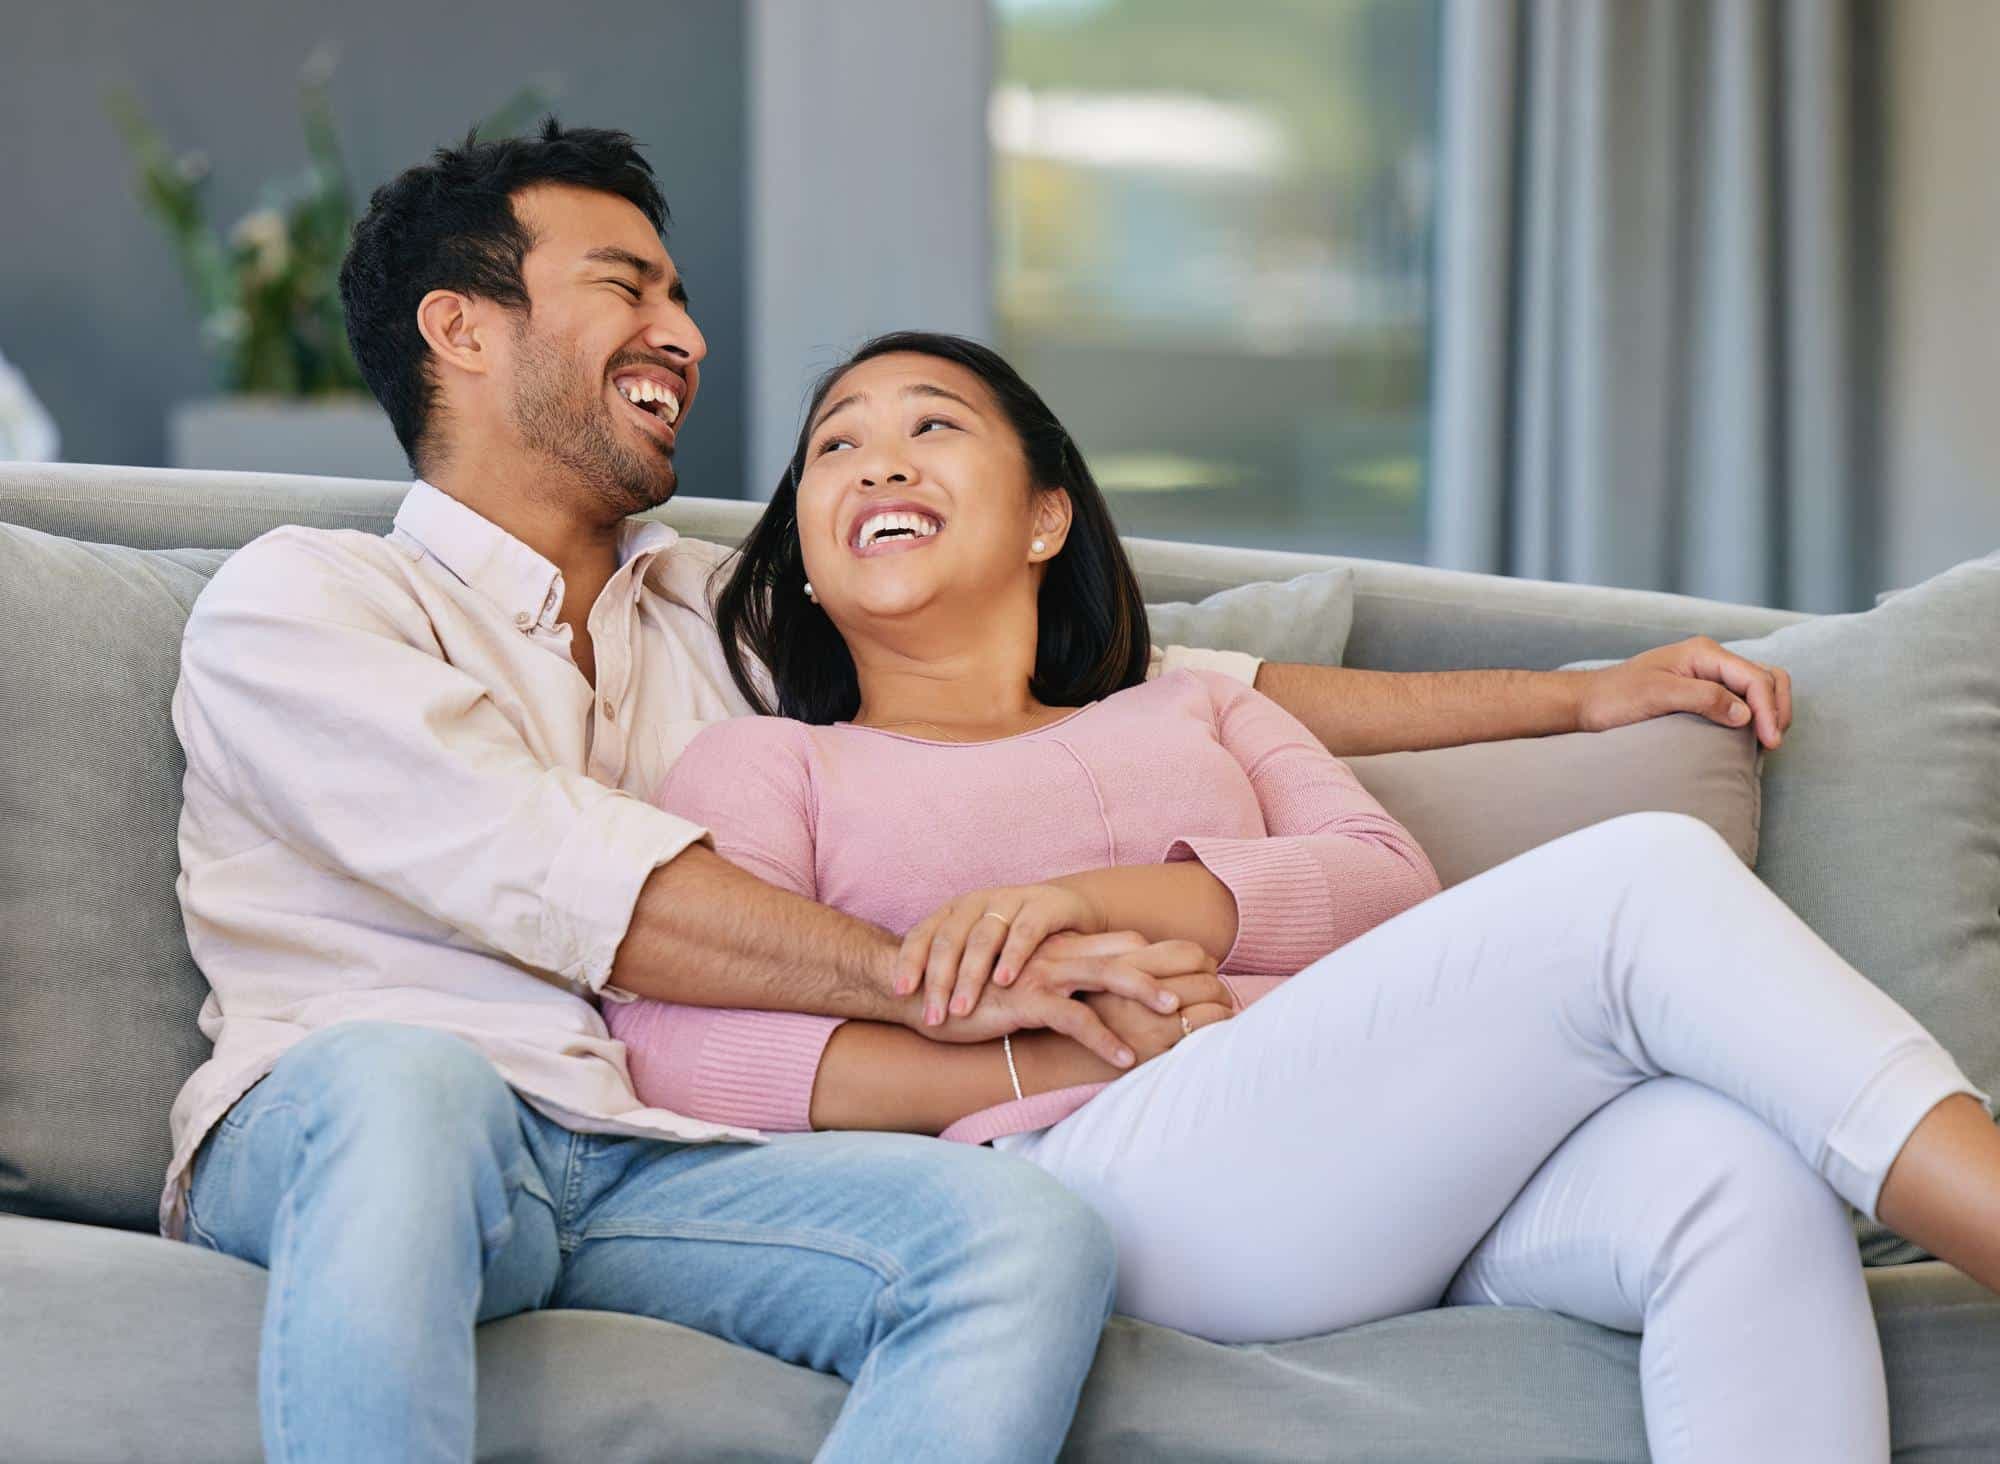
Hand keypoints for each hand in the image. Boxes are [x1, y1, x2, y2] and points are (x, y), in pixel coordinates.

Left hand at [896, 882, 1106, 1026]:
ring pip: (983, 937)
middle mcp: (978, 901)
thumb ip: (951, 967)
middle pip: (950, 939)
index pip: (924, 933)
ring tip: (962, 1008)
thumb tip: (905, 1001)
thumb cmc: (1013, 940)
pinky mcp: (1044, 906)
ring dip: (971, 975)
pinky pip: (1025, 931)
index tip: (901, 993)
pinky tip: (1004, 980)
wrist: (1067, 910)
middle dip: (939, 980)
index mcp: (955, 910)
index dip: (909, 961)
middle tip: (934, 1016)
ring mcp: (1011, 900)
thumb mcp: (979, 950)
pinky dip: (1013, 955)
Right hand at [917, 930, 1208, 1069]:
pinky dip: (1103, 1039)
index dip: (1160, 958)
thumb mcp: (1019, 986)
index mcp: (1059, 949)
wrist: (920, 988)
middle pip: (1125, 955)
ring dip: (1145, 995)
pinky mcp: (1025, 999)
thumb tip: (1088, 1002)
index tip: (1197, 975)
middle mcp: (1056, 954)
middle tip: (1209, 987)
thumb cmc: (971, 993)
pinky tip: (1126, 1058)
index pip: (1121, 945)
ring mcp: (1042, 974)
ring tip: (1179, 1017)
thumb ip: (1054, 985)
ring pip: (1107, 979)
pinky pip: (1074, 1019)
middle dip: (1168, 970)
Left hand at [1577, 637, 1793, 749]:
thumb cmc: (1615, 697)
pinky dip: (1754, 715)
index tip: (1770, 741)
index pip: (1755, 678)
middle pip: (1766, 678)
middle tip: (1772, 742)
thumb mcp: (1658, 696)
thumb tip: (1745, 713)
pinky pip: (1741, 699)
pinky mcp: (1702, 692)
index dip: (1768, 709)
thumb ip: (1702, 698)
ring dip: (1769, 711)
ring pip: (1758, 687)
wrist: (1587, 703)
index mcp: (1704, 653)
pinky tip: (1749, 736)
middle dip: (1776, 708)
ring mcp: (1708, 675)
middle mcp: (1711, 660)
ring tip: (1766, 741)